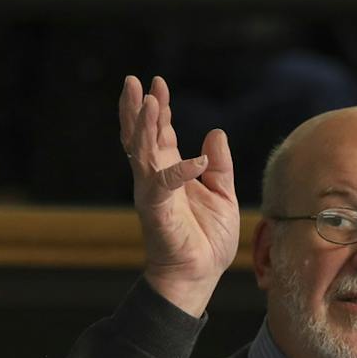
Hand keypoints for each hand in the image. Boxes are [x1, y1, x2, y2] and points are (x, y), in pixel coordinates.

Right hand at [118, 74, 239, 316]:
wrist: (198, 277)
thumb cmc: (207, 241)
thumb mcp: (223, 194)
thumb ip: (220, 165)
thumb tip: (214, 134)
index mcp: (168, 174)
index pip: (159, 135)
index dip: (157, 110)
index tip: (156, 84)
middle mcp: (155, 181)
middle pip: (138, 138)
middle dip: (135, 109)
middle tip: (132, 80)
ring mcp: (152, 196)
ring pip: (141, 154)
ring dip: (143, 127)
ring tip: (146, 101)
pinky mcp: (157, 213)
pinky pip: (164, 185)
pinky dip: (180, 171)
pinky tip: (198, 160)